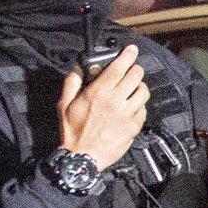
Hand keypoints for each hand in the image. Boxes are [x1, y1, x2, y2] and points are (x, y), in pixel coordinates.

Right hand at [58, 48, 148, 170]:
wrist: (82, 158)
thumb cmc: (72, 132)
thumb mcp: (64, 106)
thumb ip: (70, 85)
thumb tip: (76, 71)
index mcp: (98, 93)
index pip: (118, 68)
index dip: (128, 56)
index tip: (132, 50)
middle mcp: (114, 101)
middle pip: (135, 76)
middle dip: (136, 69)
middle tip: (132, 70)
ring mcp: (126, 115)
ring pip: (143, 92)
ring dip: (140, 87)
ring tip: (133, 88)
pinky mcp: (133, 127)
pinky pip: (143, 110)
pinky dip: (140, 106)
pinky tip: (132, 107)